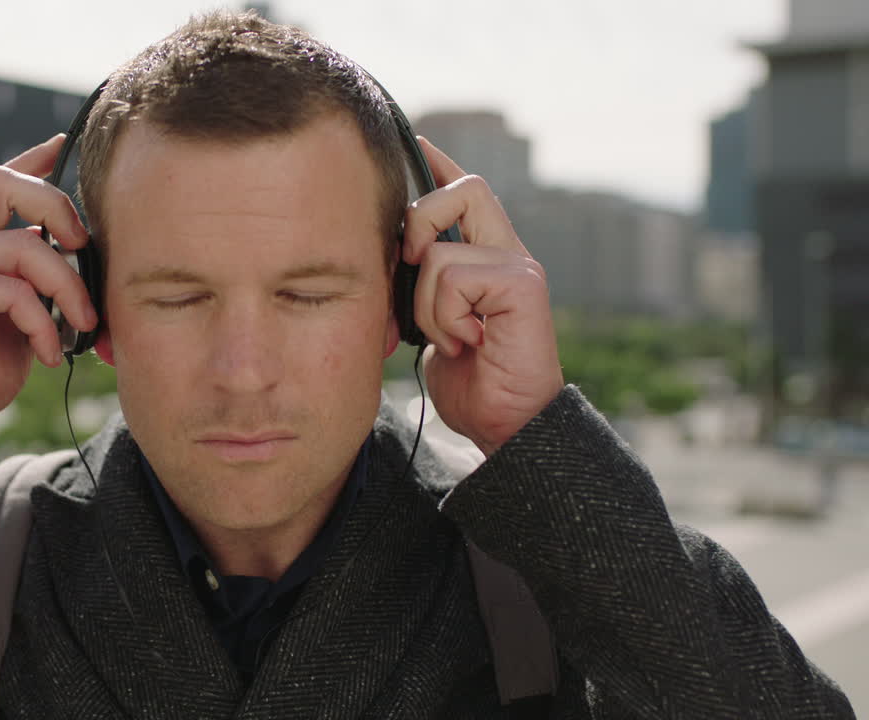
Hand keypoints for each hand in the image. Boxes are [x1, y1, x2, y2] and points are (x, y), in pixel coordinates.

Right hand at [0, 134, 96, 476]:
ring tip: (83, 325)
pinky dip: (44, 324)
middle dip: (57, 206)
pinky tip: (50, 354)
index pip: (2, 180)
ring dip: (68, 287)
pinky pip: (14, 290)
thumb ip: (41, 279)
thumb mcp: (25, 315)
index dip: (37, 158)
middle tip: (85, 248)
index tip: (67, 143)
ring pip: (25, 244)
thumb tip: (90, 256)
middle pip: (3, 181)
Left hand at [402, 136, 562, 456]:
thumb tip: (387, 253)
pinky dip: (443, 317)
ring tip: (449, 338)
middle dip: (419, 222)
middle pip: (463, 191)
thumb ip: (419, 284)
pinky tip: (465, 343)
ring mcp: (518, 266)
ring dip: (425, 304)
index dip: (439, 164)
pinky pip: (452, 277)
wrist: (505, 426)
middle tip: (409, 266)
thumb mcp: (430, 323)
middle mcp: (507, 253)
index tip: (413, 142)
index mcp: (487, 257)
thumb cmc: (469, 381)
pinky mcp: (523, 284)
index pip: (464, 192)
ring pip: (438, 251)